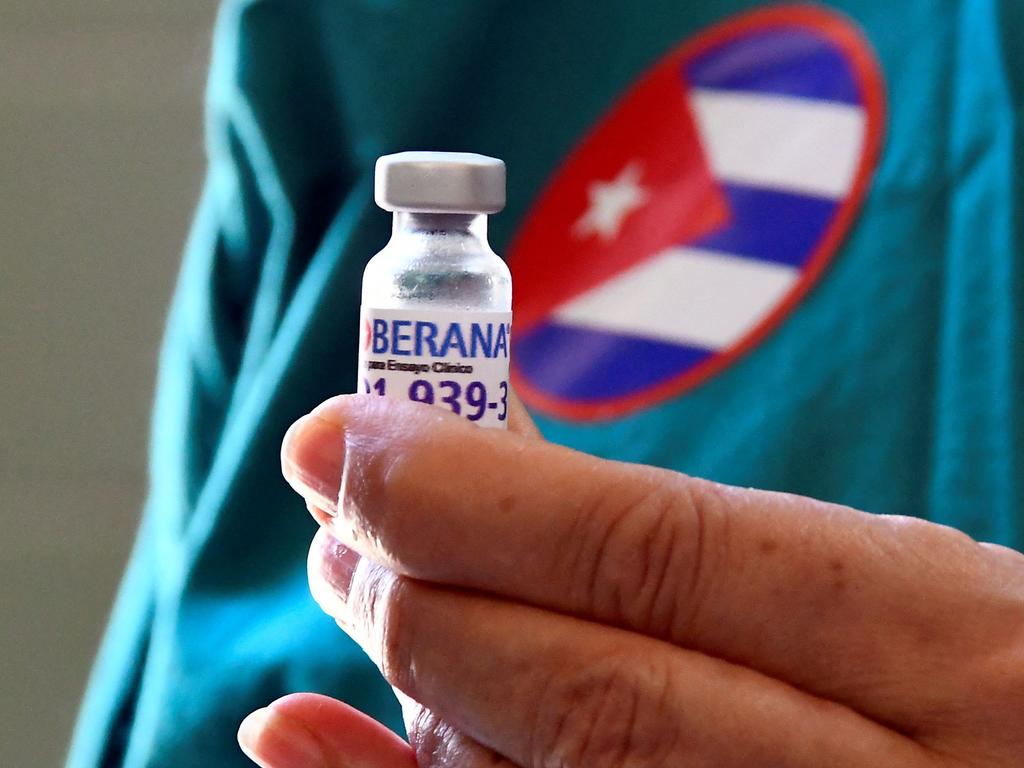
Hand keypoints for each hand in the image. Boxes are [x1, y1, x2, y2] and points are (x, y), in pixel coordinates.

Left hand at [240, 394, 1023, 766]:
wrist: (1013, 766)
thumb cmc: (971, 686)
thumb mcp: (891, 587)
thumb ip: (701, 546)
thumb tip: (489, 464)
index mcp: (948, 651)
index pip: (660, 555)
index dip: (472, 495)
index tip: (344, 437)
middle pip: (593, 694)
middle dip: (423, 599)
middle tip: (335, 524)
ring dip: (412, 697)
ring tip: (351, 587)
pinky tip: (300, 736)